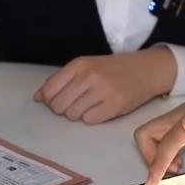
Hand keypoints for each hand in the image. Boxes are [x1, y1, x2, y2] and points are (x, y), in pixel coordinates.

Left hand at [34, 47, 176, 124]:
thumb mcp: (86, 66)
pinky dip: (92, 118)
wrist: (147, 70)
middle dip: (64, 108)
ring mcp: (102, 91)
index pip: (49, 90)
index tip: (60, 98)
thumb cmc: (113, 69)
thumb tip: (37, 98)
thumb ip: (61, 80)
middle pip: (58, 105)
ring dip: (78, 114)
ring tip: (91, 104)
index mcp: (79, 64)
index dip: (50, 99)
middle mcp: (89, 76)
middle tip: (78, 102)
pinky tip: (101, 108)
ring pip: (72, 115)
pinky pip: (89, 120)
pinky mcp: (114, 106)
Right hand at [133, 96, 184, 184]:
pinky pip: (166, 139)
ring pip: (155, 135)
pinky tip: (181, 162)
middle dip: (150, 155)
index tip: (153, 184)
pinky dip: (165, 152)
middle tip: (168, 173)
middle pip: (149, 132)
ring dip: (157, 154)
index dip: (157, 162)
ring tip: (177, 169)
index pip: (165, 139)